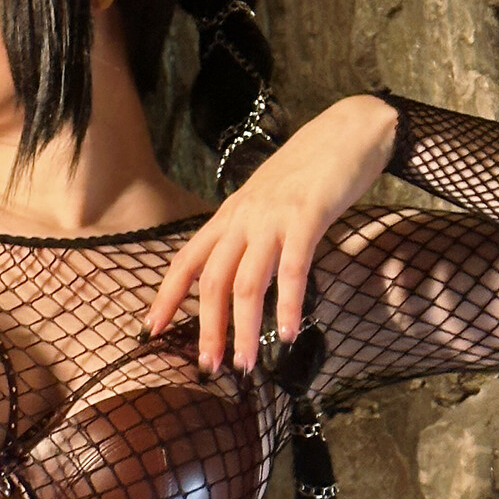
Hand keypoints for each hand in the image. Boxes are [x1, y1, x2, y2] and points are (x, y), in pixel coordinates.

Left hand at [146, 93, 397, 370]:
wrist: (347, 131)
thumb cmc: (308, 172)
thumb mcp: (264, 204)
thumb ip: (247, 237)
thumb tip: (235, 277)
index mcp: (228, 217)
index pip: (186, 261)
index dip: (166, 296)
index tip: (151, 330)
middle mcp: (243, 218)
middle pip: (213, 280)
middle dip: (207, 328)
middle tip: (207, 367)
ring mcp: (273, 218)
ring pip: (247, 282)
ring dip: (243, 329)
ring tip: (245, 364)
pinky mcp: (307, 216)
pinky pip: (293, 268)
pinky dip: (287, 304)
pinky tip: (285, 333)